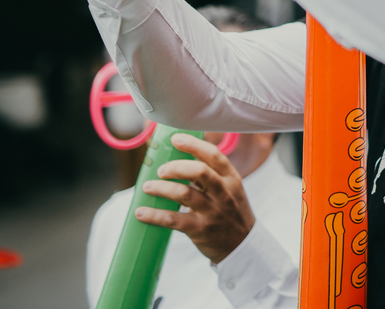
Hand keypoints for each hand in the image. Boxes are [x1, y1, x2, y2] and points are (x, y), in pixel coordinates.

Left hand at [137, 134, 254, 264]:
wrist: (243, 246)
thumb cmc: (231, 212)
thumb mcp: (230, 190)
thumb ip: (211, 175)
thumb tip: (179, 158)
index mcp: (232, 178)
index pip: (214, 156)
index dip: (194, 145)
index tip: (175, 139)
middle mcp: (224, 193)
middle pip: (200, 172)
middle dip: (176, 167)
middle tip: (161, 170)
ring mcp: (212, 212)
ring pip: (184, 194)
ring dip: (162, 188)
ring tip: (147, 187)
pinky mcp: (200, 230)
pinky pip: (173, 220)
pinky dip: (154, 215)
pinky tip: (141, 212)